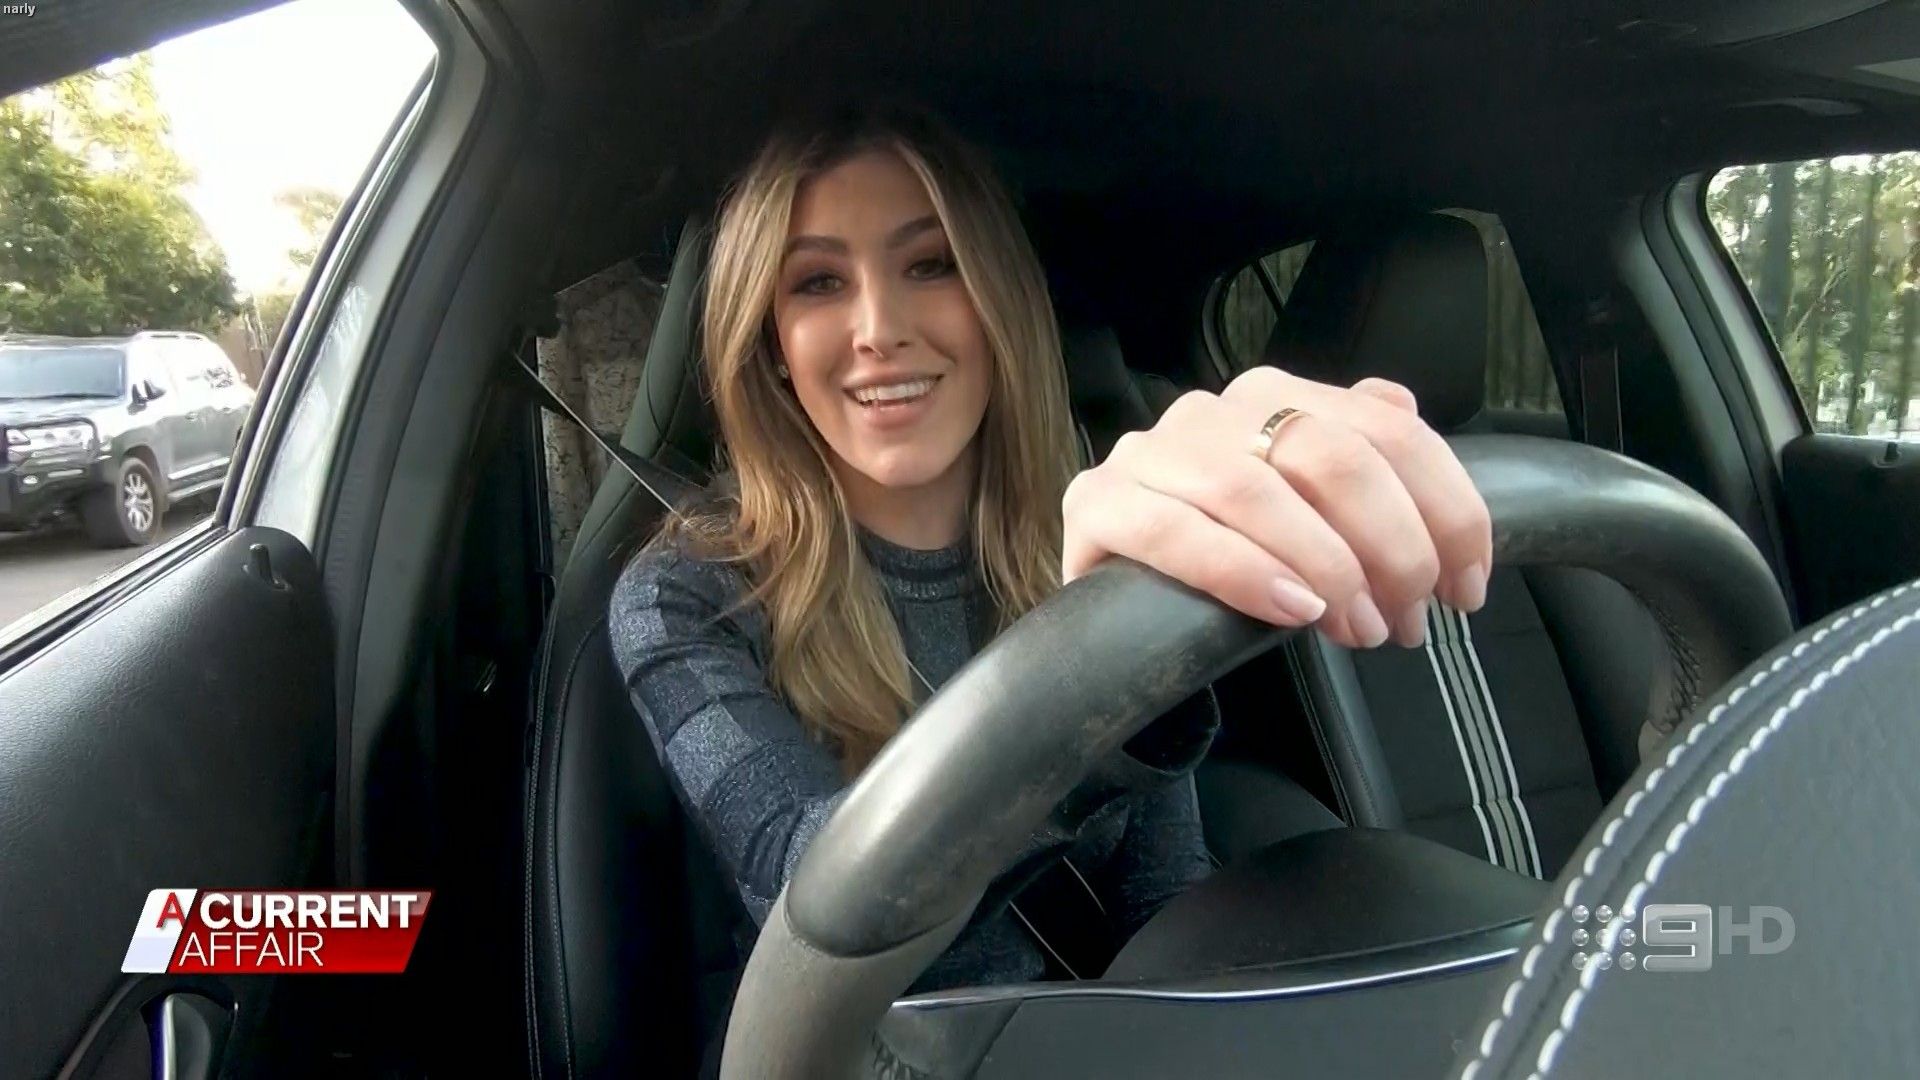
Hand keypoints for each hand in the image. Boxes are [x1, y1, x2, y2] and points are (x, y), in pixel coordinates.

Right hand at [1061, 367, 1491, 648]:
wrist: (1124, 618)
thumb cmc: (1231, 563)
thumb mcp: (1308, 513)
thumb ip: (1356, 455)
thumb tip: (1402, 406)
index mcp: (1274, 397)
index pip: (1388, 429)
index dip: (1446, 509)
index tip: (1467, 586)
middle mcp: (1212, 412)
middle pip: (1333, 457)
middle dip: (1391, 549)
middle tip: (1405, 621)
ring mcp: (1149, 454)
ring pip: (1256, 492)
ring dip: (1326, 569)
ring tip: (1355, 628)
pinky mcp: (1096, 505)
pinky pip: (1176, 532)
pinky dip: (1243, 573)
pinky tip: (1290, 609)